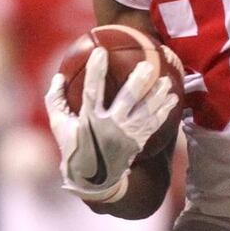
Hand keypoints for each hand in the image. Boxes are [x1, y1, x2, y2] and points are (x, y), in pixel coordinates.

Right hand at [44, 48, 177, 202]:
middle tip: (148, 65)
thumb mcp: (59, 125)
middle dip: (138, 82)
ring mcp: (126, 135)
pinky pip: (155, 124)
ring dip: (158, 95)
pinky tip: (173, 98)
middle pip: (127, 100)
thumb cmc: (74, 146)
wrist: (94, 178)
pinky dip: (165, 110)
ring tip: (167, 80)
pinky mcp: (138, 141)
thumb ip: (56, 100)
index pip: (92, 91)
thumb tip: (57, 76)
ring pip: (146, 111)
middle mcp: (110, 127)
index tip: (100, 52)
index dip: (96, 71)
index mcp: (89, 120)